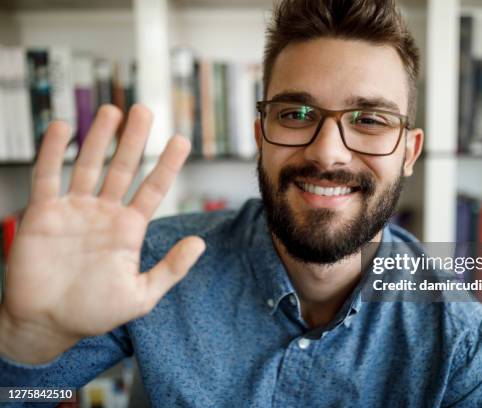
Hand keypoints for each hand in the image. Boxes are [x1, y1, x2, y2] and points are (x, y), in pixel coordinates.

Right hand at [0, 104, 204, 363]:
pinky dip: (53, 152)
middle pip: (123, 168)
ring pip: (89, 165)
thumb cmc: (94, 312)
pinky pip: (48, 176)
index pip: (153, 188)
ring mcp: (74, 210)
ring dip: (100, 138)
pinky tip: (62, 127)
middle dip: (134, 139)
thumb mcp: (141, 296)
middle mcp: (104, 213)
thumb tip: (200, 244)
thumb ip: (171, 270)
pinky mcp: (43, 214)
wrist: (47, 325)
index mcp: (129, 229)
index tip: (182, 140)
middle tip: (145, 110)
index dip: (167, 164)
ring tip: (113, 110)